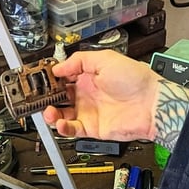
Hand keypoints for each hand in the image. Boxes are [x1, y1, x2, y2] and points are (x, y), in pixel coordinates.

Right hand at [43, 50, 160, 140]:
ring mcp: (90, 111)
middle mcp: (87, 94)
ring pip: (62, 114)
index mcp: (89, 76)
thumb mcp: (105, 59)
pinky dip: (63, 128)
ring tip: (47, 111)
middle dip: (46, 98)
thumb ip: (79, 61)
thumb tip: (58, 67)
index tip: (38, 80)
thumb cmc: (136, 80)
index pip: (62, 78)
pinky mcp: (93, 128)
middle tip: (37, 97)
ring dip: (51, 113)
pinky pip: (72, 130)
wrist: (151, 103)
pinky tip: (59, 122)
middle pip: (59, 97)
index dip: (49, 79)